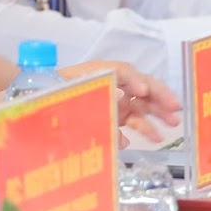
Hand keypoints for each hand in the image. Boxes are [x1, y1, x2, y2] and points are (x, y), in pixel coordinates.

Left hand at [59, 61, 181, 144]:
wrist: (35, 107)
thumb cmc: (49, 96)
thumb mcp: (69, 98)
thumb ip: (94, 104)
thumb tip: (116, 103)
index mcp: (97, 73)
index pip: (122, 71)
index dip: (134, 80)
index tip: (143, 92)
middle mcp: (110, 84)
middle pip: (139, 87)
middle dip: (158, 96)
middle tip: (175, 108)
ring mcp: (112, 100)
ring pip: (139, 105)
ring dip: (156, 115)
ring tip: (172, 125)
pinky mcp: (112, 116)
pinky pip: (130, 122)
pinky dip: (138, 130)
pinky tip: (146, 140)